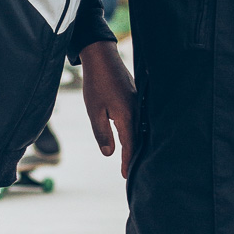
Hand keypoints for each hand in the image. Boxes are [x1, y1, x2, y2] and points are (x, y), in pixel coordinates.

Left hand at [81, 39, 135, 176]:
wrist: (102, 56)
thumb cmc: (96, 83)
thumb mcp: (94, 111)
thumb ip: (102, 134)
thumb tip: (109, 153)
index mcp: (127, 116)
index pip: (130, 145)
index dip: (127, 161)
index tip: (125, 176)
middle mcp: (137, 111)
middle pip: (139, 139)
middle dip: (134, 156)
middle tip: (131, 173)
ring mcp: (139, 104)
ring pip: (140, 129)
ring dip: (136, 144)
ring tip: (133, 159)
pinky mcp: (136, 98)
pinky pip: (139, 119)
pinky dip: (136, 131)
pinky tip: (133, 137)